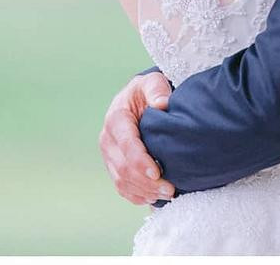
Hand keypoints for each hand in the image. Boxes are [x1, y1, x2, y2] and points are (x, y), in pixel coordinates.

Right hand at [98, 72, 175, 204]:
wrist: (138, 100)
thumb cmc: (148, 91)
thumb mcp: (153, 82)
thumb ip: (157, 90)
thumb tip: (162, 104)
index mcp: (116, 118)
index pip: (126, 144)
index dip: (140, 161)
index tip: (158, 172)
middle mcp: (108, 139)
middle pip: (124, 168)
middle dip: (147, 182)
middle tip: (171, 189)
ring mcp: (109, 155)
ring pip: (122, 181)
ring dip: (144, 192)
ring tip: (168, 194)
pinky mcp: (113, 167)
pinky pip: (122, 188)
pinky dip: (138, 196)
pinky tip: (155, 198)